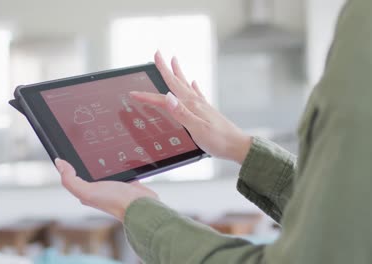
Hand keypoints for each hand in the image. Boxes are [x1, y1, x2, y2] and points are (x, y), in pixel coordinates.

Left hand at [55, 158, 157, 220]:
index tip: (67, 150)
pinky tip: (121, 156)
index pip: (74, 176)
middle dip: (88, 159)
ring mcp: (114, 184)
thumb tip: (59, 163)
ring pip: (105, 167)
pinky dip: (121, 161)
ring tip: (103, 148)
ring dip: (106, 159)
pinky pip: (121, 167)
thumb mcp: (87, 191)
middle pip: (90, 170)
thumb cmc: (115, 202)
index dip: (69, 164)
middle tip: (86, 146)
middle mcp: (99, 189)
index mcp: (87, 192)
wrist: (140, 204)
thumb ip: (70, 180)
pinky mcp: (127, 180)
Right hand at [130, 51, 251, 163]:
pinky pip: (197, 93)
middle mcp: (196, 102)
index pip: (164, 99)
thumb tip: (167, 97)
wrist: (237, 146)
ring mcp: (202, 105)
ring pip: (185, 85)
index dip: (147, 96)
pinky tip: (193, 82)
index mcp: (191, 106)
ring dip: (178, 72)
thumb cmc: (219, 141)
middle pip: (176, 82)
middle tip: (158, 54)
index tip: (134, 92)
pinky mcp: (207, 111)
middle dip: (165, 68)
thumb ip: (182, 114)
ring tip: (173, 59)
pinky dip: (193, 86)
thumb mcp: (198, 129)